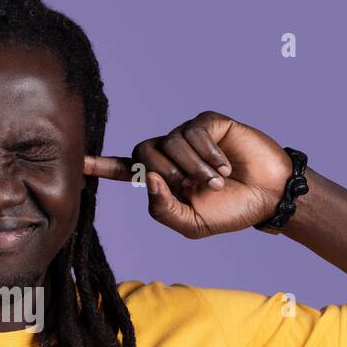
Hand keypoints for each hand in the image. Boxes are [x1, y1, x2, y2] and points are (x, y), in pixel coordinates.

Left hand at [86, 111, 291, 237]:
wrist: (268, 196)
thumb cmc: (230, 211)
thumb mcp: (191, 224)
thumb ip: (163, 209)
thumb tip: (148, 179)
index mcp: (161, 179)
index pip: (123, 169)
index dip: (100, 165)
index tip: (78, 162)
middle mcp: (170, 154)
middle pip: (143, 152)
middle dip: (167, 173)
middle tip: (194, 187)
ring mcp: (188, 136)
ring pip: (169, 142)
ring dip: (194, 167)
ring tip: (216, 180)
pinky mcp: (208, 123)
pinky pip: (194, 132)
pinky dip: (208, 153)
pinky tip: (225, 165)